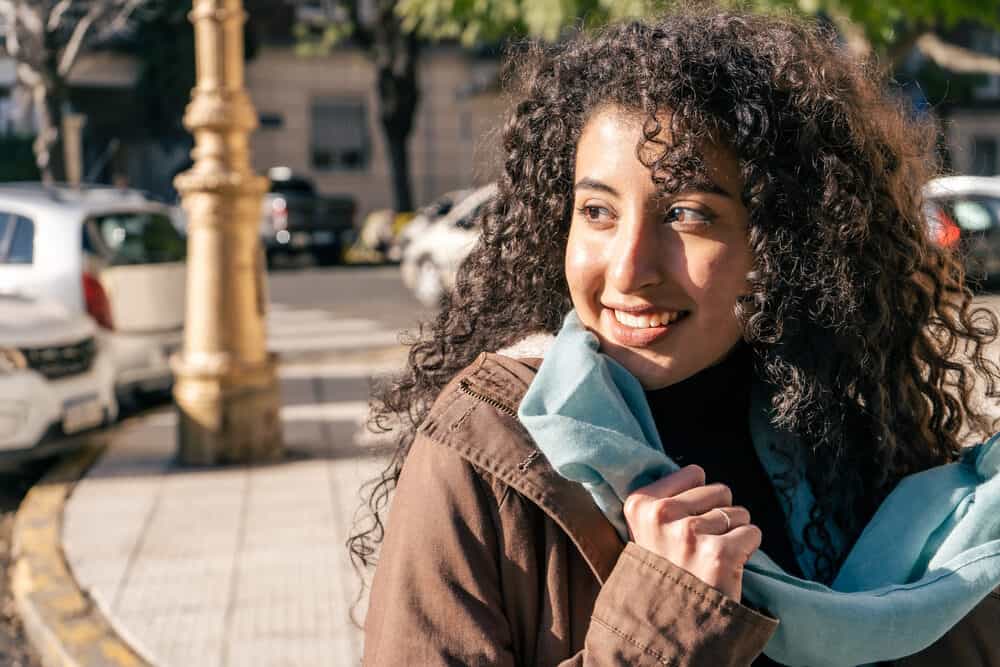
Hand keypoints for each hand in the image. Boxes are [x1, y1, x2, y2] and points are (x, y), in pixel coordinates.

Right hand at [623, 464, 760, 601]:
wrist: (667, 628)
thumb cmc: (665, 573)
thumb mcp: (648, 532)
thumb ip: (665, 500)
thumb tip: (697, 473)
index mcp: (640, 504)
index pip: (695, 473)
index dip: (698, 501)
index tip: (684, 526)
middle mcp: (662, 514)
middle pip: (720, 490)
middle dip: (719, 516)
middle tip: (700, 547)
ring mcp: (689, 534)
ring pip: (739, 513)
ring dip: (733, 536)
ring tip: (710, 560)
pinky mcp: (719, 554)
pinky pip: (752, 533)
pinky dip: (747, 550)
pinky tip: (727, 569)